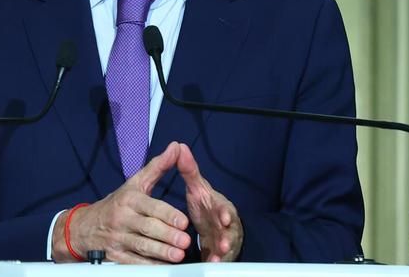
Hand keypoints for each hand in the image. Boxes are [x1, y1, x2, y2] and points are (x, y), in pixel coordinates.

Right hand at [53, 141, 191, 263]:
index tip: (183, 221)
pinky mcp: (116, 255)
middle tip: (185, 241)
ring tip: (178, 256)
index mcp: (129, 199)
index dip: (167, 214)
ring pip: (141, 246)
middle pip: (147, 228)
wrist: (84, 226)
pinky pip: (134, 262)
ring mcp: (118, 238)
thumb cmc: (117, 202)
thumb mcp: (135, 182)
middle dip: (167, 235)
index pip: (150, 207)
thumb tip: (177, 147)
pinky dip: (149, 265)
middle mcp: (123, 218)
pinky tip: (164, 267)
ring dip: (160, 252)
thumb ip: (158, 167)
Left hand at [177, 143, 241, 261]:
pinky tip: (213, 263)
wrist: (216, 227)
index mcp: (220, 207)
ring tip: (218, 255)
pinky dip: (217, 261)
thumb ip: (189, 171)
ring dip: (223, 251)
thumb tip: (179, 146)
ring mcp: (224, 239)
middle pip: (229, 230)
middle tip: (222, 243)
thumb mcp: (198, 189)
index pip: (225, 209)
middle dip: (226, 236)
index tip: (224, 218)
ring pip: (226, 246)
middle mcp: (225, 224)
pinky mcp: (219, 254)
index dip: (225, 213)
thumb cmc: (206, 207)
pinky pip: (219, 258)